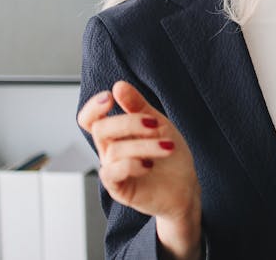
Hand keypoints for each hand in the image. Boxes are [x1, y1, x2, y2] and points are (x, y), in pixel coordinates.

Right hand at [78, 81, 201, 258]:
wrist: (186, 186)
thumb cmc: (170, 154)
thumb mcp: (158, 124)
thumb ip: (138, 106)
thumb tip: (119, 85)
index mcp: (116, 134)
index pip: (90, 119)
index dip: (93, 107)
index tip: (109, 97)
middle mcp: (110, 151)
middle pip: (101, 129)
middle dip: (129, 122)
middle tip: (155, 125)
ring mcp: (114, 170)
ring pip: (114, 150)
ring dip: (145, 145)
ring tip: (167, 147)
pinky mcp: (119, 189)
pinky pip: (112, 173)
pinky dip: (131, 164)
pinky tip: (149, 165)